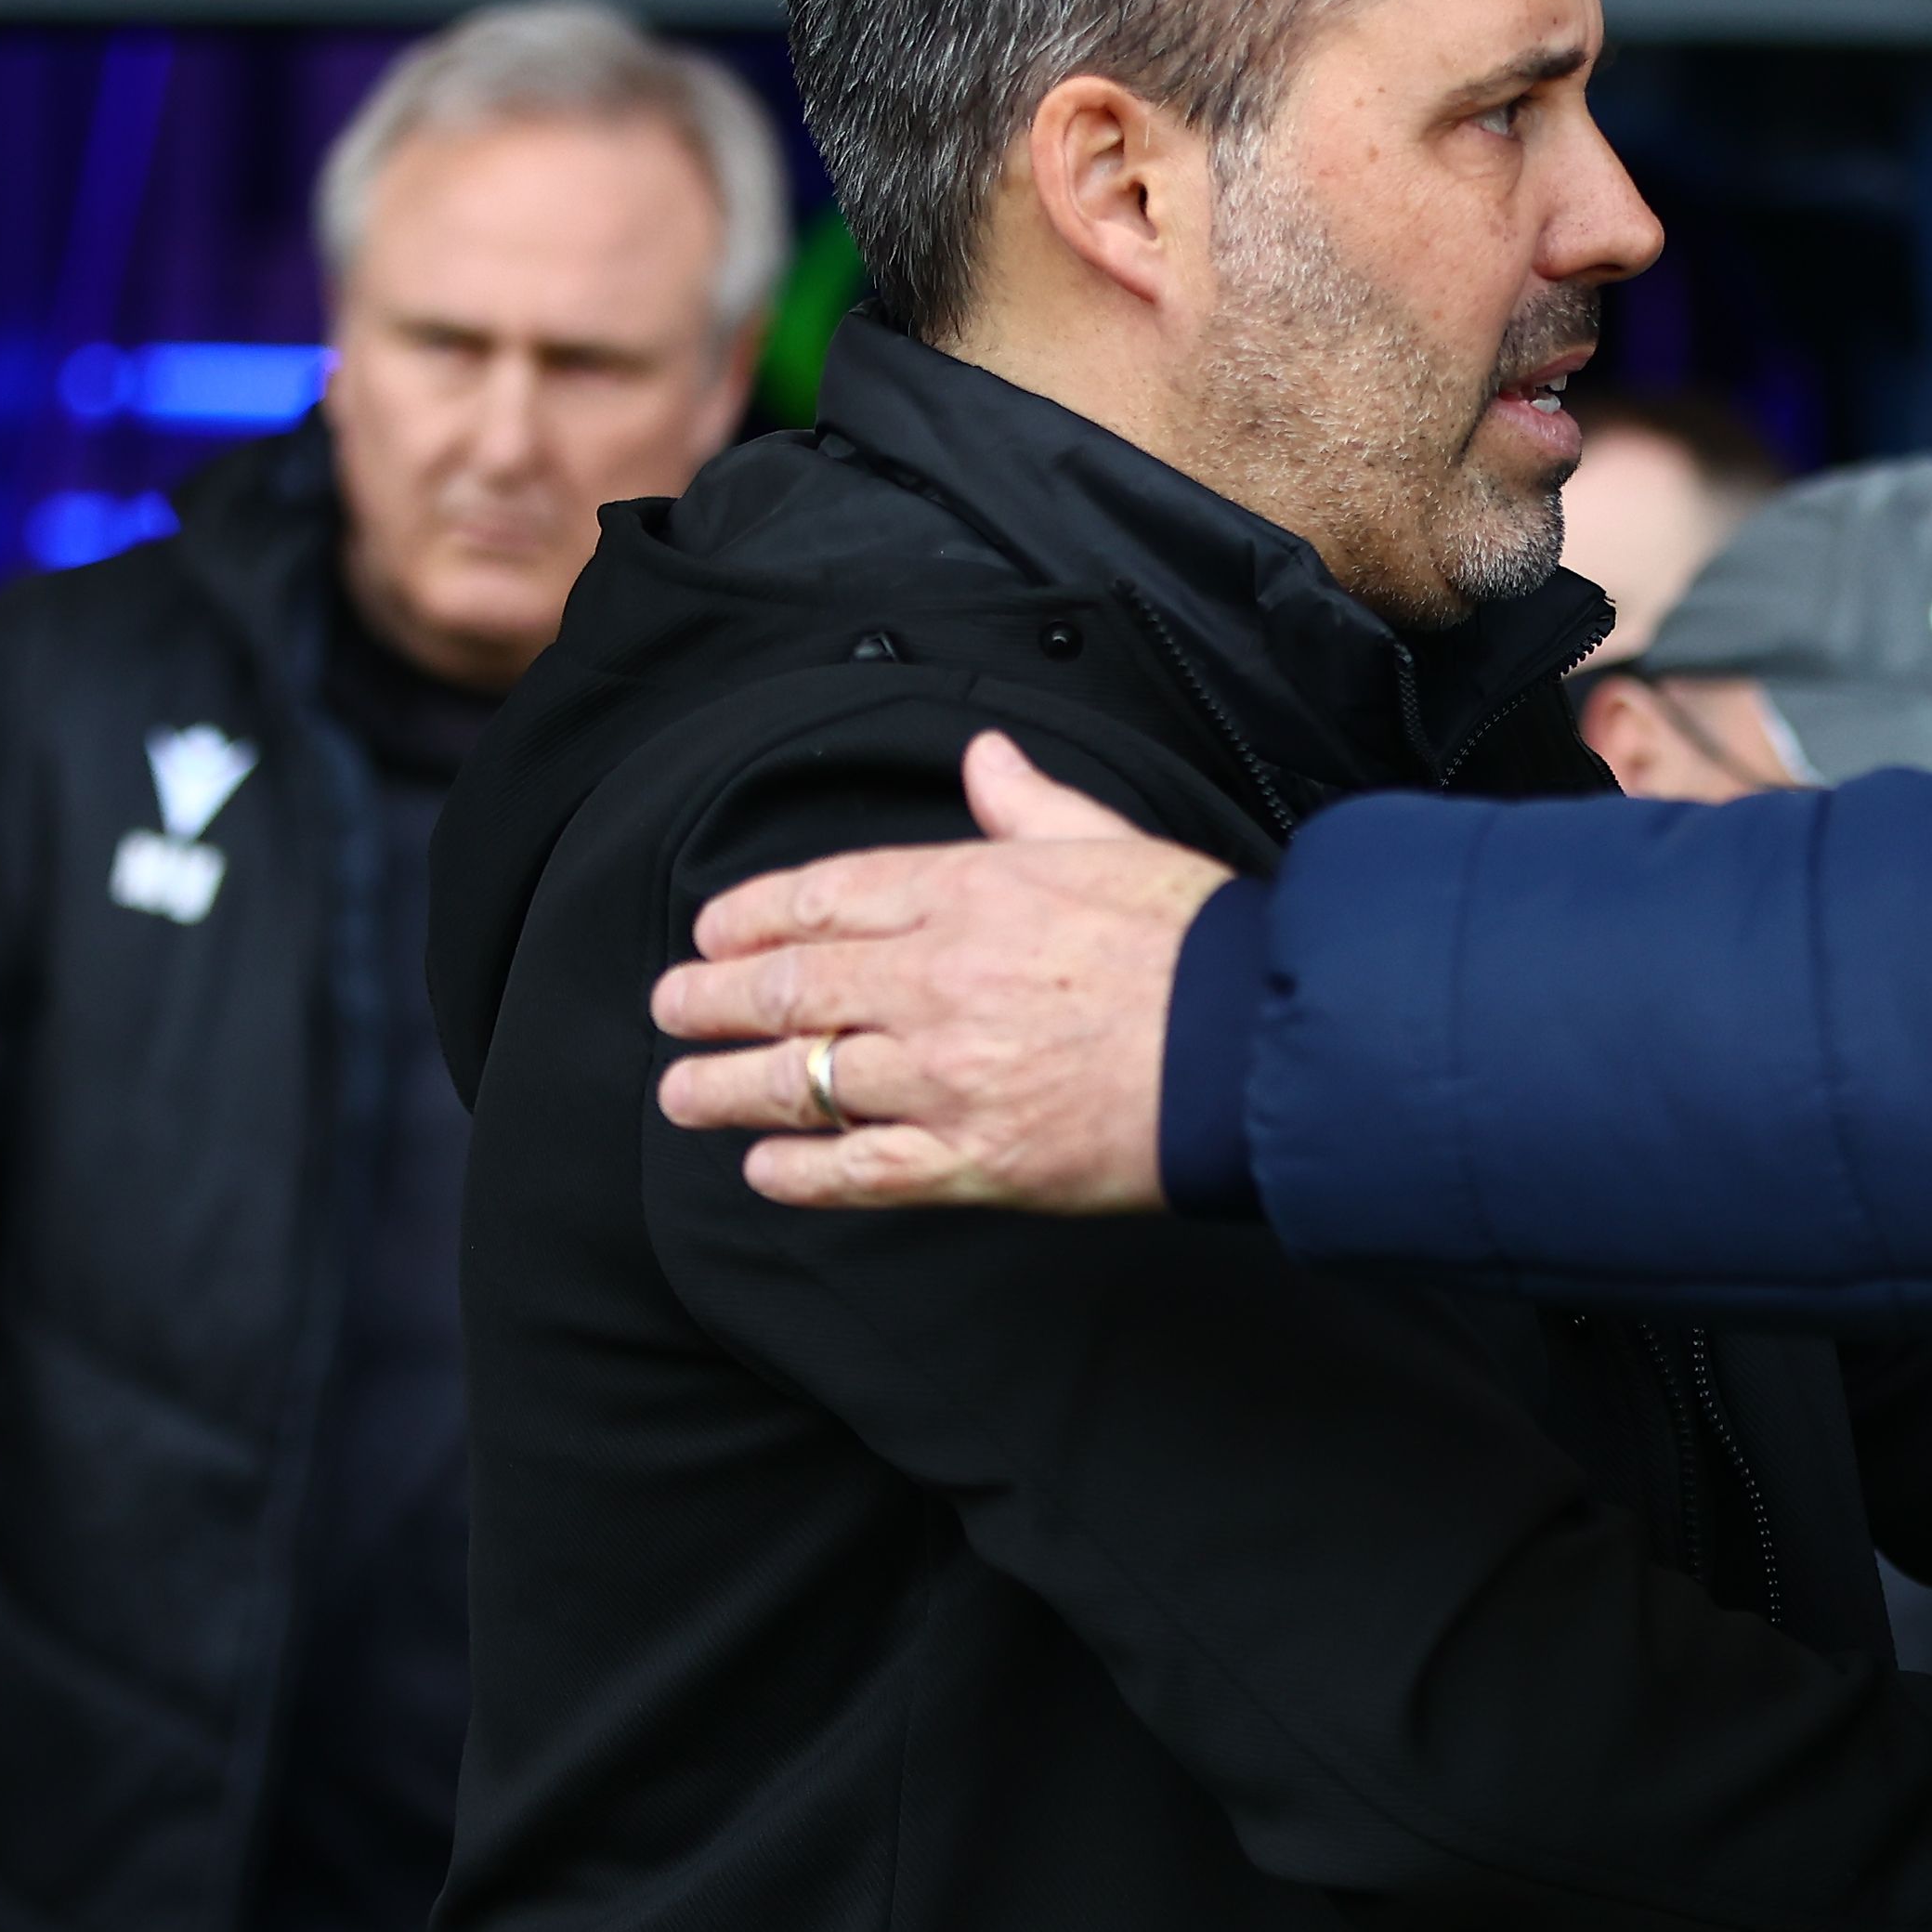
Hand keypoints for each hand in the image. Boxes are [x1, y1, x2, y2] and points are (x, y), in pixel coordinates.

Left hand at [651, 733, 1231, 1210]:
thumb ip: (1030, 806)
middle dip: (712, 1000)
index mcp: (968, 890)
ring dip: (727, 1088)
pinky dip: (800, 1173)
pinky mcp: (975, 1159)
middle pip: (789, 988)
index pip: (824, 898)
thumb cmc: (1198, 943)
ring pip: (803, 1080)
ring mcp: (947, 1075)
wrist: (1260, 1048)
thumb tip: (986, 757)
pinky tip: (767, 1172)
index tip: (714, 932)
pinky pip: (858, 1170)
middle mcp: (937, 979)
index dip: (753, 917)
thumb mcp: (1110, 842)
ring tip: (684, 1093)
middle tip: (672, 1007)